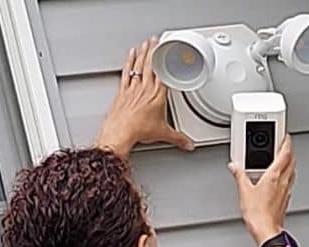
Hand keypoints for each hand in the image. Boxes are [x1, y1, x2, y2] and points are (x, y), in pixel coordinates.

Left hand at [95, 37, 194, 157]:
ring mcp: (133, 88)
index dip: (167, 61)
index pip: (165, 73)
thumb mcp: (162, 134)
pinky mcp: (122, 91)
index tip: (170, 51)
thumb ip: (178, 138)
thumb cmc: (138, 130)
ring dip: (143, 53)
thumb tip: (188, 144)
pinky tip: (130, 55)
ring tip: (145, 43)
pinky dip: (129, 62)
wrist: (120, 132)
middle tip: (156, 40)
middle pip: (151, 65)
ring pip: (139, 66)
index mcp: (158, 95)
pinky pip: (127, 72)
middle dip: (154, 51)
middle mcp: (145, 88)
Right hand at [228, 135, 295, 244]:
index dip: (286, 142)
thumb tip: (235, 166)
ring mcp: (286, 191)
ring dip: (289, 163)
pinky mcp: (285, 199)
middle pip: (291, 161)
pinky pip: (289, 182)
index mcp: (275, 176)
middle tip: (285, 145)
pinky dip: (286, 176)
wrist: (266, 230)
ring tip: (284, 160)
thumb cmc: (258, 214)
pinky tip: (280, 180)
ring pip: (292, 171)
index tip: (286, 136)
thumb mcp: (244, 191)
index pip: (285, 153)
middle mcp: (284, 182)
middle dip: (289, 151)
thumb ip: (240, 176)